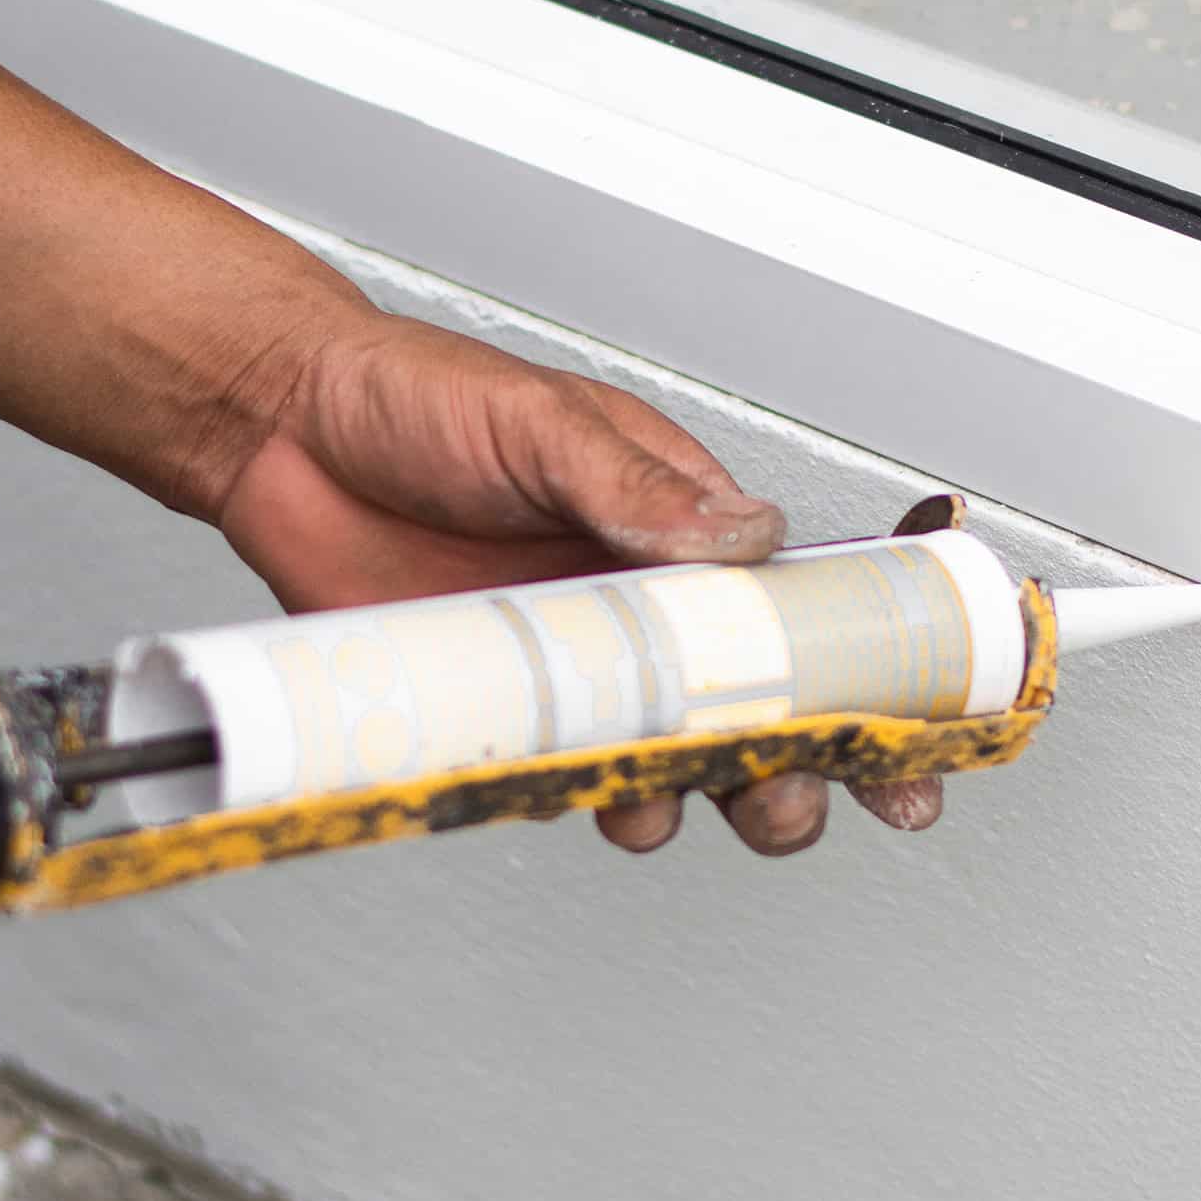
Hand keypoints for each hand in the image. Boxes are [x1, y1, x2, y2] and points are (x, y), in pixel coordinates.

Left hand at [211, 312, 944, 855]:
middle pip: (760, 708)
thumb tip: (744, 538)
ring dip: (697, 795)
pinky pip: (565, 775)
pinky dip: (588, 798)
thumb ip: (640, 489)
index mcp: (681, 526)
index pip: (807, 607)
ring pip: (673, 758)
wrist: (280, 436)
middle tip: (809, 791)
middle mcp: (642, 604)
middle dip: (804, 763)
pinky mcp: (502, 709)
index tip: (920, 724)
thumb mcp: (544, 425)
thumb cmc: (417, 402)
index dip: (873, 672)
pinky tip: (589, 796)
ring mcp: (576, 665)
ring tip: (683, 799)